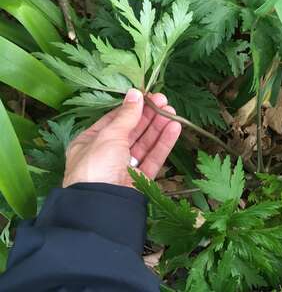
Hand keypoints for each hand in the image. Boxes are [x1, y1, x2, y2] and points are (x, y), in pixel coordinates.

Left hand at [63, 89, 181, 187]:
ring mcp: (124, 168)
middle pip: (131, 131)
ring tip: (173, 112)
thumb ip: (126, 115)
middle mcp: (107, 155)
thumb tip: (135, 93)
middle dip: (148, 116)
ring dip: (158, 127)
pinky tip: (174, 128)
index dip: (131, 108)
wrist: (102, 205)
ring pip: (144, 144)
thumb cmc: (97, 165)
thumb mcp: (109, 135)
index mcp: (91, 143)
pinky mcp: (141, 179)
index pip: (114, 121)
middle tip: (164, 101)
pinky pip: (153, 158)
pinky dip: (163, 143)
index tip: (147, 96)